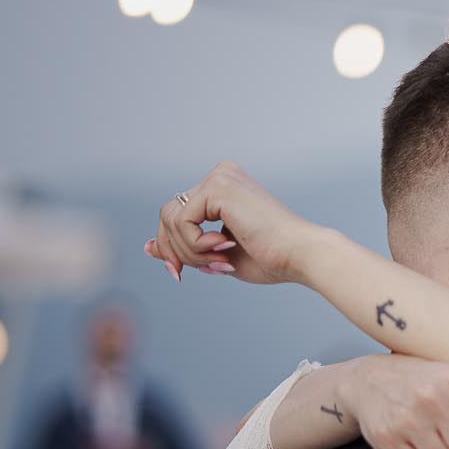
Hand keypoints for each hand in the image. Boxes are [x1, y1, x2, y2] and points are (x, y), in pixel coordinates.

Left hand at [146, 161, 318, 285]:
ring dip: (190, 252)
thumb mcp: (216, 256)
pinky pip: (183, 222)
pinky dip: (196, 245)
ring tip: (221, 262)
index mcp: (223, 187)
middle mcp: (220, 175)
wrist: (300, 255)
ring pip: (172, 220)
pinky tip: (225, 248)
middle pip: (168, 214)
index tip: (178, 272)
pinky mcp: (218, 187)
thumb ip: (185, 248)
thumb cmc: (271, 258)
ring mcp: (219, 178)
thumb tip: (148, 247)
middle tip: (185, 273)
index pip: (176, 213)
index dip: (170, 246)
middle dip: (173, 250)